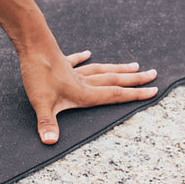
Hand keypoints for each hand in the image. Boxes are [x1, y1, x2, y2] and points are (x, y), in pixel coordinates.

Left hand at [19, 47, 157, 144]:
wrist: (31, 43)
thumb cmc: (37, 73)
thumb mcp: (41, 102)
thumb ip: (47, 123)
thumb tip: (50, 141)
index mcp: (84, 92)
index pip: (114, 95)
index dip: (134, 95)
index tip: (154, 90)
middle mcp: (83, 80)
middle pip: (113, 80)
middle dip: (134, 80)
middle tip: (154, 74)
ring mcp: (72, 69)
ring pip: (100, 70)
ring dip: (117, 69)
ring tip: (133, 66)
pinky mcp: (60, 60)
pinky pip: (75, 60)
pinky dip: (82, 58)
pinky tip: (88, 54)